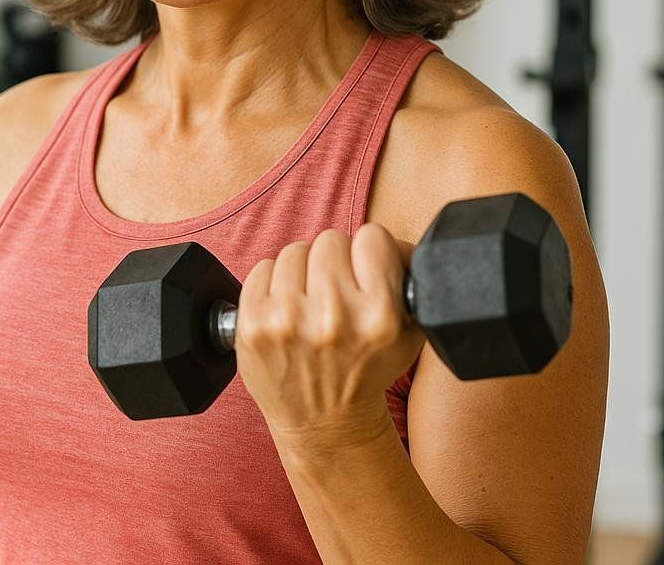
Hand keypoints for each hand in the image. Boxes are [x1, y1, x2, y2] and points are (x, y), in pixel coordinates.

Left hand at [234, 224, 425, 446]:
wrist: (324, 425)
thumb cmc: (366, 374)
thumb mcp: (410, 335)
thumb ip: (409, 283)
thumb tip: (399, 244)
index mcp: (379, 317)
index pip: (373, 238)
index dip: (371, 252)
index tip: (366, 268)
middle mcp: (333, 317)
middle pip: (330, 240)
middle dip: (335, 262)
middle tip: (335, 290)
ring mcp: (287, 320)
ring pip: (295, 250)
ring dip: (302, 271)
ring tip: (309, 302)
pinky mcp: (253, 324)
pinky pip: (261, 268)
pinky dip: (272, 283)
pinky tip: (285, 309)